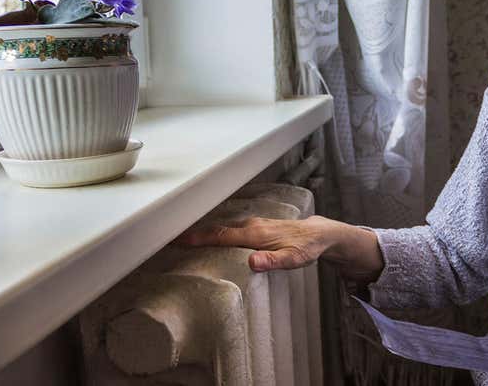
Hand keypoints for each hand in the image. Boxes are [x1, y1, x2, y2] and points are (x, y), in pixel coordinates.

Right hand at [178, 215, 383, 280]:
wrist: (320, 234)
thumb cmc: (306, 248)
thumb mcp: (293, 260)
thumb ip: (273, 261)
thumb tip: (251, 263)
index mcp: (254, 234)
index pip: (220, 236)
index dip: (197, 238)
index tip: (175, 239)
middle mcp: (250, 226)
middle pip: (216, 230)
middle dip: (193, 234)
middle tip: (167, 239)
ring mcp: (253, 225)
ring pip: (222, 228)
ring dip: (203, 233)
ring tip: (181, 239)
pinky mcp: (256, 227)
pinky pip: (230, 229)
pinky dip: (216, 233)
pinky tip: (209, 239)